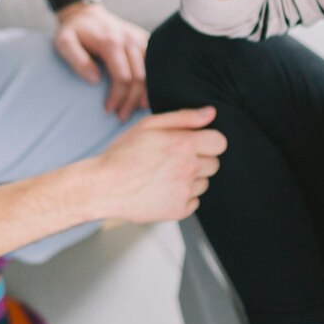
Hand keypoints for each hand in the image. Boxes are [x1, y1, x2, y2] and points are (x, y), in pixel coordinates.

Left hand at [53, 3, 149, 120]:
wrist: (84, 13)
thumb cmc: (73, 31)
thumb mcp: (64, 42)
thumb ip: (77, 60)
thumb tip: (95, 79)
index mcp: (112, 42)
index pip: (123, 77)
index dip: (118, 97)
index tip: (109, 110)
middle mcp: (130, 40)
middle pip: (140, 78)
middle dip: (132, 101)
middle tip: (122, 116)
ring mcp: (140, 38)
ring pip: (151, 72)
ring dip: (145, 93)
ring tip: (137, 109)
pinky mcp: (145, 39)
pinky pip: (155, 62)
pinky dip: (153, 80)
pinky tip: (147, 94)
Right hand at [92, 108, 225, 223]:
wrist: (103, 186)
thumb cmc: (123, 153)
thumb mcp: (149, 125)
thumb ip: (184, 118)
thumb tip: (210, 113)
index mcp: (184, 145)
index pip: (219, 143)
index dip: (208, 141)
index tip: (194, 143)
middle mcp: (188, 169)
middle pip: (213, 164)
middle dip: (198, 159)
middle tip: (173, 159)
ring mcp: (185, 192)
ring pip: (203, 183)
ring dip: (190, 179)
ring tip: (164, 175)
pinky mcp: (179, 211)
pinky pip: (193, 202)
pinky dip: (182, 197)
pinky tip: (162, 190)